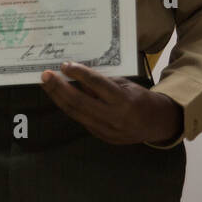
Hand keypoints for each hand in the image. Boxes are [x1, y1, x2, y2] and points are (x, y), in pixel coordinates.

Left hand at [39, 62, 182, 144]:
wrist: (155, 124)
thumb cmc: (139, 98)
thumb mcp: (125, 85)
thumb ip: (103, 83)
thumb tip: (77, 74)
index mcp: (123, 100)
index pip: (97, 85)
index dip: (80, 74)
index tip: (65, 65)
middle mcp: (113, 117)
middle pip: (80, 102)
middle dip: (60, 88)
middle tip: (46, 75)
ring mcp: (106, 130)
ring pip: (76, 113)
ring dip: (59, 98)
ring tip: (47, 84)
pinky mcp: (101, 137)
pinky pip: (81, 120)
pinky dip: (69, 107)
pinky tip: (59, 97)